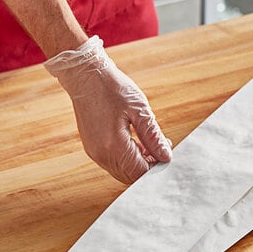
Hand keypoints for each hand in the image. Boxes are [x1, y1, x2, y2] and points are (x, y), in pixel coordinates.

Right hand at [44, 36, 171, 183]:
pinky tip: (138, 143)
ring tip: (151, 143)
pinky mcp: (92, 148)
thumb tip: (166, 156)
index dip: (156, 167)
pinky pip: (114, 162)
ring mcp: (94, 152)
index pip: (139, 172)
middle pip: (130, 176)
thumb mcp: (139, 109)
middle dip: (148, 166)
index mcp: (113, 145)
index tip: (167, 153)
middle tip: (162, 147)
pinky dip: (128, 158)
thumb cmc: (112, 88)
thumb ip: (153, 136)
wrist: (85, 75)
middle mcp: (101, 154)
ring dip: (139, 163)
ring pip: (122, 171)